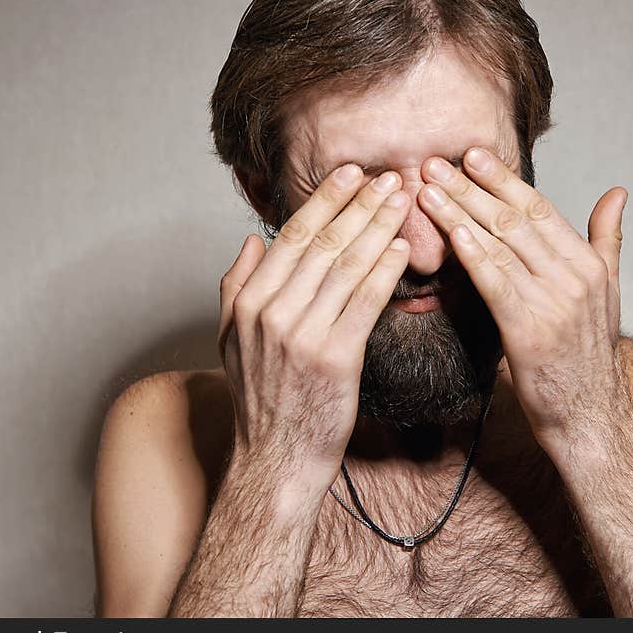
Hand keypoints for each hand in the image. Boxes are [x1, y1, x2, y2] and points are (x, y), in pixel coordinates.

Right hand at [217, 166, 410, 487]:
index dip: (325, 200)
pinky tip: (402, 249)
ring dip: (378, 228)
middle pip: (325, 244)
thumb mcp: (231, 338)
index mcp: (250, 301)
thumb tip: (252, 240)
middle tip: (389, 176)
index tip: (350, 174)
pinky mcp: (335, 359)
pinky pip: (366, 303)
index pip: (293, 236)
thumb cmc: (261, 398)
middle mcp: (272, 313)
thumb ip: (236, 284)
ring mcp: (303, 335)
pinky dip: (385, 271)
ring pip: (347, 267)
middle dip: (360, 204)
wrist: (276, 459)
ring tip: (402, 201)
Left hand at [418, 147, 627, 444]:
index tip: (472, 155)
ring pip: (500, 244)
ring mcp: (553, 302)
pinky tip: (449, 233)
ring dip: (459, 213)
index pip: (539, 208)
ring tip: (428, 190)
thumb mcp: (607, 290)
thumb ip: (607, 239)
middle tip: (435, 162)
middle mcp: (573, 276)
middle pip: (514, 219)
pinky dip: (472, 254)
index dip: (502, 179)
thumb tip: (617, 193)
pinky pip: (495, 282)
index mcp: (587, 263)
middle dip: (471, 187)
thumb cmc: (588, 354)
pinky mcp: (529, 330)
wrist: (591, 415)